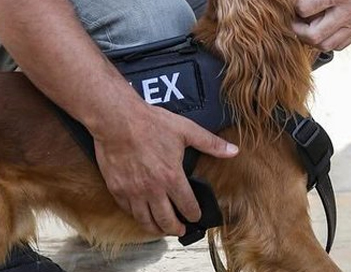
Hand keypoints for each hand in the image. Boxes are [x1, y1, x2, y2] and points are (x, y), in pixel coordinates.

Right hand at [93, 99, 237, 236]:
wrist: (117, 120)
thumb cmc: (151, 123)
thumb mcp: (186, 130)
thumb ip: (211, 143)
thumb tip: (233, 151)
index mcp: (172, 177)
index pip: (187, 207)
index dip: (194, 215)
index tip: (196, 217)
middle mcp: (153, 189)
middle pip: (166, 221)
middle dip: (176, 229)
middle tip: (180, 230)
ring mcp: (133, 192)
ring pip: (146, 221)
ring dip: (156, 229)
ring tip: (162, 229)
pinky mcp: (117, 189)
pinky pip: (128, 211)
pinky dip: (137, 216)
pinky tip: (142, 214)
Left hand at [292, 0, 350, 50]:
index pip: (305, 8)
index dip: (295, 3)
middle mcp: (347, 12)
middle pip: (312, 35)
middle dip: (297, 28)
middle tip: (296, 16)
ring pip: (325, 45)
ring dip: (311, 37)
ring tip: (308, 23)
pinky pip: (339, 45)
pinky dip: (326, 41)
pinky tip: (324, 26)